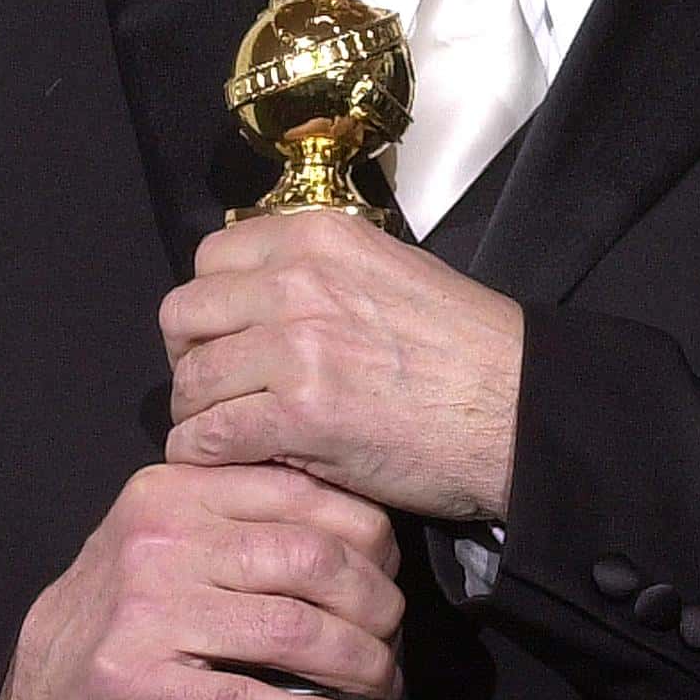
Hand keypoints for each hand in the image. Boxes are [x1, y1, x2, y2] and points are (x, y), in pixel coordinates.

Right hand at [0, 463, 401, 699]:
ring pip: (293, 632)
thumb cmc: (125, 603)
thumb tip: (367, 532)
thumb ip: (247, 512)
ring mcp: (150, 613)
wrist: (34, 682)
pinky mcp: (142, 685)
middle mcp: (164, 541)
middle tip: (394, 638)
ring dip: (359, 665)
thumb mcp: (172, 530)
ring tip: (383, 685)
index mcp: (181, 488)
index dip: (371, 537)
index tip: (392, 573)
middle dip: (375, 606)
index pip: (306, 494)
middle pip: (312, 563)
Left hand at [161, 209, 525, 520]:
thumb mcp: (390, 269)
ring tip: (236, 433)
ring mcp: (295, 347)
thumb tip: (258, 293)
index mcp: (320, 237)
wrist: (516, 405)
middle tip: (223, 390)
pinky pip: (206, 437)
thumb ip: (320, 271)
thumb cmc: (465, 348)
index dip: (212, 306)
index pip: (211, 259)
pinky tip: (242, 462)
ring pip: (189, 381)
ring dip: (201, 414)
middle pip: (184, 316)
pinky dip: (209, 456)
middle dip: (194, 358)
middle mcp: (298, 280)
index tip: (229, 337)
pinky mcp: (296, 415)